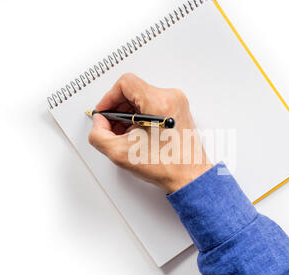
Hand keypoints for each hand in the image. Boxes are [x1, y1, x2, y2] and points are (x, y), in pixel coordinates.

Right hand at [88, 73, 212, 192]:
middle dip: (118, 109)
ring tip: (125, 134)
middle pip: (133, 90)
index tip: (104, 112)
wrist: (190, 176)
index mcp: (159, 103)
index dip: (109, 97)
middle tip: (111, 127)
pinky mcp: (177, 110)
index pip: (125, 83)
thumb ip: (99, 135)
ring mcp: (176, 103)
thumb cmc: (167, 166)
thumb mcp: (121, 153)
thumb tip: (99, 123)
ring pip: (142, 98)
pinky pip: (152, 105)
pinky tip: (137, 134)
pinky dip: (140, 117)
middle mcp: (171, 98)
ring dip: (128, 114)